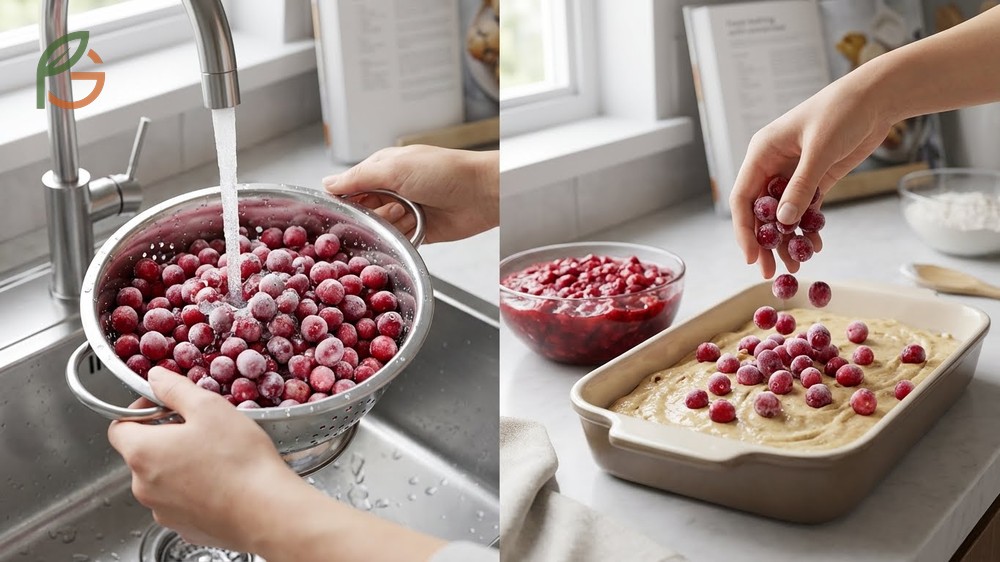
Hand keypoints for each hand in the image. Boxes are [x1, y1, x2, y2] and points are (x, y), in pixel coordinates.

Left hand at [108, 368, 447, 561]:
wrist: (277, 514)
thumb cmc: (245, 459)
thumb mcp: (212, 405)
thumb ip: (177, 384)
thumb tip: (156, 369)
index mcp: (143, 451)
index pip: (120, 422)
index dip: (145, 406)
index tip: (174, 399)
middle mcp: (148, 485)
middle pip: (148, 449)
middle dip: (176, 432)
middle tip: (216, 418)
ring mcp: (172, 511)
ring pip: (174, 474)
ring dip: (196, 458)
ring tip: (237, 444)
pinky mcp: (198, 526)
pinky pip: (195, 496)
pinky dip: (212, 483)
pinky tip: (244, 472)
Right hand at [323, 145, 498, 243]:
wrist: (482, 193)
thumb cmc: (443, 172)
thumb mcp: (394, 168)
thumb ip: (359, 178)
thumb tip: (327, 184)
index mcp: (384, 168)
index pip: (351, 185)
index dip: (341, 199)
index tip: (332, 212)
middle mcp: (393, 189)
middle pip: (364, 209)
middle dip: (364, 216)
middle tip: (368, 218)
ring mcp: (407, 211)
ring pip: (381, 226)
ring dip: (386, 226)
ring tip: (400, 218)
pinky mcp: (420, 231)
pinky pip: (400, 240)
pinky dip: (400, 239)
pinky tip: (405, 233)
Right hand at [729, 69, 893, 277]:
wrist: (877, 97)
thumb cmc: (842, 111)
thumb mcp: (820, 149)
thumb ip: (801, 186)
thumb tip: (782, 221)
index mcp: (762, 152)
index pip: (743, 197)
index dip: (744, 229)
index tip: (751, 256)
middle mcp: (773, 165)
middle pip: (760, 211)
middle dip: (764, 242)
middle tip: (770, 271)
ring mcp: (794, 173)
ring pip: (782, 214)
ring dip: (787, 239)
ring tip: (796, 265)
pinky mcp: (816, 178)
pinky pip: (805, 210)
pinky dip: (807, 228)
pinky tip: (814, 246)